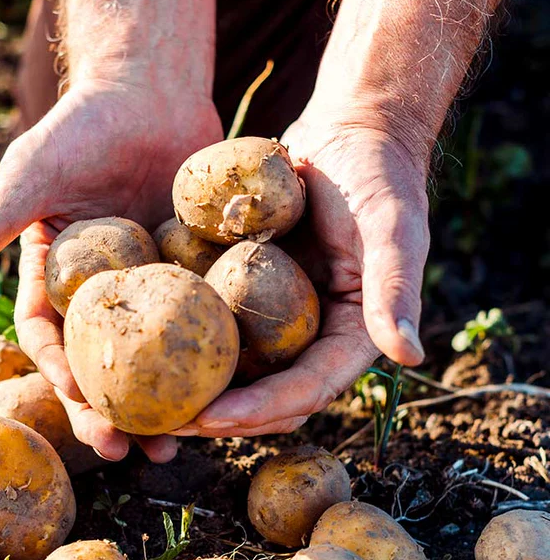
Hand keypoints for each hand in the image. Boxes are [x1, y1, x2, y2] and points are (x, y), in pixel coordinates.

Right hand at [0, 79, 222, 461]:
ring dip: (161, 406)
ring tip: (177, 446)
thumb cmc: (82, 127)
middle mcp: (99, 297)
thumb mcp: (34, 172)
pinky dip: (207, 361)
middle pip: (101, 367)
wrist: (148, 93)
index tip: (79, 406)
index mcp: (55, 282)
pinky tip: (226, 392)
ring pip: (152, 361)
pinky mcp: (192, 280)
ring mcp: (149, 293)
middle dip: (110, 414)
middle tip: (128, 453)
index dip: (59, 378)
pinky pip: (199, 326)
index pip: (49, 342)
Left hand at [173, 119, 429, 436]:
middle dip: (223, 416)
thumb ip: (395, 289)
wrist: (349, 136)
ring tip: (152, 405)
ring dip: (201, 393)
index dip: (261, 409)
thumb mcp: (391, 228)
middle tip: (170, 424)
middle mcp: (314, 340)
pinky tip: (150, 352)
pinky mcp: (252, 298)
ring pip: (240, 375)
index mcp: (352, 338)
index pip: (307, 389)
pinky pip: (220, 332)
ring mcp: (282, 322)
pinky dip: (191, 347)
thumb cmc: (376, 177)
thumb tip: (409, 356)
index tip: (212, 417)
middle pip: (269, 398)